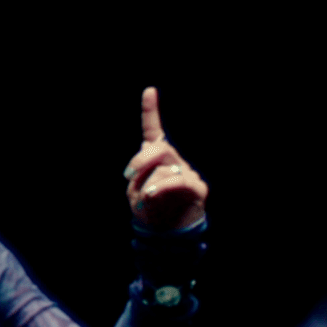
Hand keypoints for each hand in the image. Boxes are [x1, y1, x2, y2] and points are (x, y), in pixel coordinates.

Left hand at [124, 87, 208, 229]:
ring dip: (150, 183)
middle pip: (159, 149)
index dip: (151, 111)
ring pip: (166, 168)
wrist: (169, 236)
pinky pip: (179, 181)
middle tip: (129, 173)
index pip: (154, 131)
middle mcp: (174, 161)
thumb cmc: (150, 211)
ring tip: (144, 199)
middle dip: (141, 159)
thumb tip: (153, 182)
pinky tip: (152, 195)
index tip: (149, 91)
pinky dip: (163, 187)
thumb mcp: (136, 194)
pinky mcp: (197, 188)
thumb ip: (140, 182)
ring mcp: (188, 173)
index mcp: (157, 159)